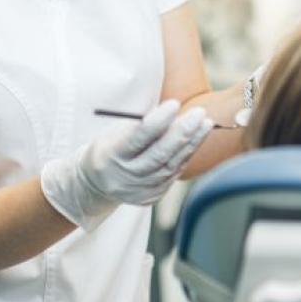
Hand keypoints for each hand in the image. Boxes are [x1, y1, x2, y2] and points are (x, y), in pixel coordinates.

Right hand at [41, 100, 212, 229]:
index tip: (174, 104)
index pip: (138, 138)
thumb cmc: (110, 148)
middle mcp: (126, 176)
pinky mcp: (151, 196)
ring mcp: (140, 190)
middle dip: (182, 133)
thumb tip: (173, 113)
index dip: (158, 121)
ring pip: (171, 165)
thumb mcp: (114, 134)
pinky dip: (186, 156)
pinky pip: (173, 174)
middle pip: (159, 154)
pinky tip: (196, 140)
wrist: (95, 184)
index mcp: (112, 155)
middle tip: (199, 113)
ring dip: (192, 143)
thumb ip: (141, 127)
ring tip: (205, 123)